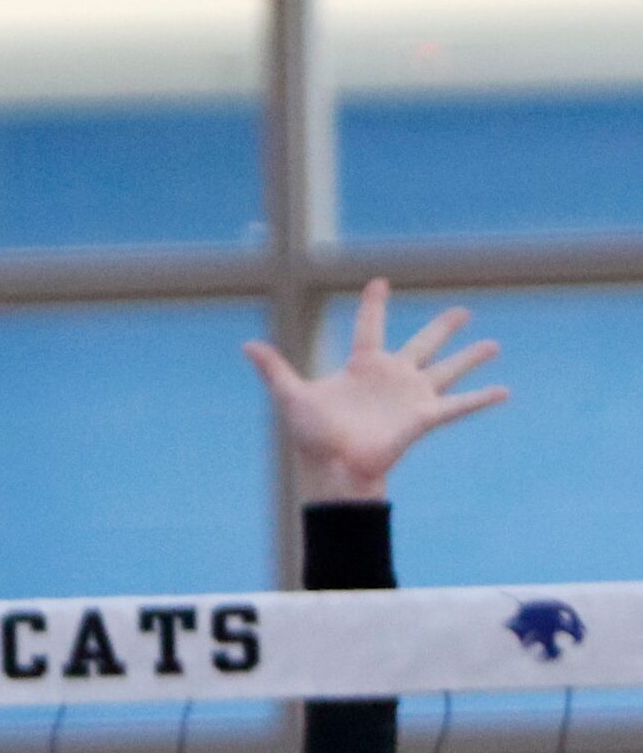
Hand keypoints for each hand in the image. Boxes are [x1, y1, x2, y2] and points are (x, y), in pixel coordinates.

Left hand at [243, 279, 508, 501]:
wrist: (334, 469)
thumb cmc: (313, 437)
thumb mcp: (293, 397)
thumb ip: (274, 370)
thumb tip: (247, 345)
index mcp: (362, 367)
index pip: (370, 326)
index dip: (374, 304)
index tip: (380, 283)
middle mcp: (391, 378)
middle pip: (422, 344)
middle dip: (443, 328)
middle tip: (463, 310)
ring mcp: (411, 397)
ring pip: (447, 369)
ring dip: (470, 357)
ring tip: (493, 343)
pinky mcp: (424, 418)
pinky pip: (459, 405)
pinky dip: (482, 398)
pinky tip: (505, 390)